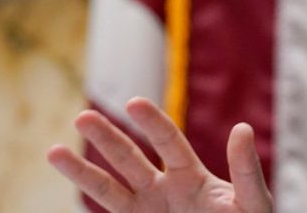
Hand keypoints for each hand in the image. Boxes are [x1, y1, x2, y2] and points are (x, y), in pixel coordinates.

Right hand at [47, 97, 271, 212]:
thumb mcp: (253, 202)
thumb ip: (247, 170)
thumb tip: (243, 128)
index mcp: (192, 176)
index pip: (168, 142)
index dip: (152, 123)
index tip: (134, 103)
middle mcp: (164, 191)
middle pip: (130, 159)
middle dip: (107, 138)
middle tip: (82, 117)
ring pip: (109, 190)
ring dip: (82, 171)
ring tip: (53, 151)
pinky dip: (86, 203)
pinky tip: (63, 191)